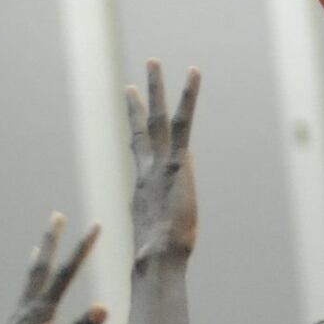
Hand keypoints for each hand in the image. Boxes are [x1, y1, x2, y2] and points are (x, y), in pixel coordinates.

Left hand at [0, 216, 106, 323]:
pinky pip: (23, 301)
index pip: (66, 274)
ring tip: (41, 246)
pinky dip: (30, 288)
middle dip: (52, 241)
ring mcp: (17, 323)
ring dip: (40, 261)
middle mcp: (25, 312)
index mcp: (38, 314)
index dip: (83, 250)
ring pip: (30, 283)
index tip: (97, 226)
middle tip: (57, 215)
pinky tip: (30, 295)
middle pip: (41, 268)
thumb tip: (104, 308)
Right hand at [125, 60, 200, 262]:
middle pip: (141, 131)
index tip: (130, 113)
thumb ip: (159, 234)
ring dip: (156, 89)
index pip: (138, 153)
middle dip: (138, 105)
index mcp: (143, 188)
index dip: (134, 131)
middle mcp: (147, 171)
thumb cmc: (159, 262)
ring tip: (154, 62)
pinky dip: (188, 96)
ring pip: (157, 119)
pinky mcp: (176, 163)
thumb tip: (156, 247)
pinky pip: (183, 122)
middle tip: (134, 82)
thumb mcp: (160, 240)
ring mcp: (159, 164)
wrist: (157, 260)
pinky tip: (193, 72)